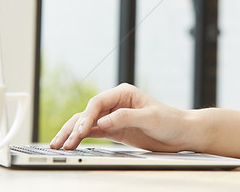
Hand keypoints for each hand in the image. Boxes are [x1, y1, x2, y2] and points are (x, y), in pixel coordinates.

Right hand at [49, 83, 191, 151]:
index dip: (87, 117)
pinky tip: (71, 145)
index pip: (97, 103)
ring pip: (86, 124)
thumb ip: (125, 118)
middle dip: (72, 127)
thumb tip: (102, 122)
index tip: (80, 131)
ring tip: (58, 145)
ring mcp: (113, 117)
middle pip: (87, 113)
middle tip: (61, 142)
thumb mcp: (149, 117)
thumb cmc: (170, 120)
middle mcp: (116, 103)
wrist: (181, 133)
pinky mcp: (114, 130)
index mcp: (123, 93)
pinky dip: (81, 139)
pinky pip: (93, 133)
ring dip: (72, 134)